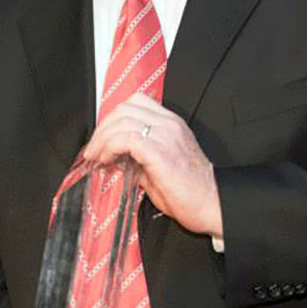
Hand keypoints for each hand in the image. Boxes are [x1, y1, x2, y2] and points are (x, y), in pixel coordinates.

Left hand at [83, 93, 222, 236]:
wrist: (213, 205)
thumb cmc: (191, 191)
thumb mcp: (161, 165)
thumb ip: (139, 156)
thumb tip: (116, 158)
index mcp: (171, 123)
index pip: (136, 102)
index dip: (113, 117)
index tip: (103, 136)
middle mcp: (169, 124)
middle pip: (124, 108)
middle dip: (102, 128)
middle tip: (93, 148)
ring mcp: (166, 136)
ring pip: (122, 121)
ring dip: (102, 139)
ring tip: (97, 156)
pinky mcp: (160, 153)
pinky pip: (126, 139)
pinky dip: (110, 147)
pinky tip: (107, 160)